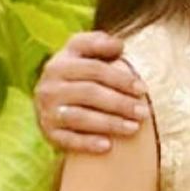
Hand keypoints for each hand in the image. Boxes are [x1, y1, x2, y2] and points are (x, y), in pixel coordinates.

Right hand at [34, 31, 147, 152]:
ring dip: (109, 123)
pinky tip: (108, 146)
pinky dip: (88, 143)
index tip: (142, 88)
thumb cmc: (78, 76)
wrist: (51, 103)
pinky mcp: (48, 132)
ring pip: (80, 117)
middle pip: (89, 92)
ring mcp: (46, 110)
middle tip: (143, 112)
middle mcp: (49, 85)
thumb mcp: (83, 54)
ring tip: (133, 128)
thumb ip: (99, 43)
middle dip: (120, 102)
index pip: (94, 68)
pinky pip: (68, 140)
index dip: (120, 78)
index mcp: (60, 62)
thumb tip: (119, 45)